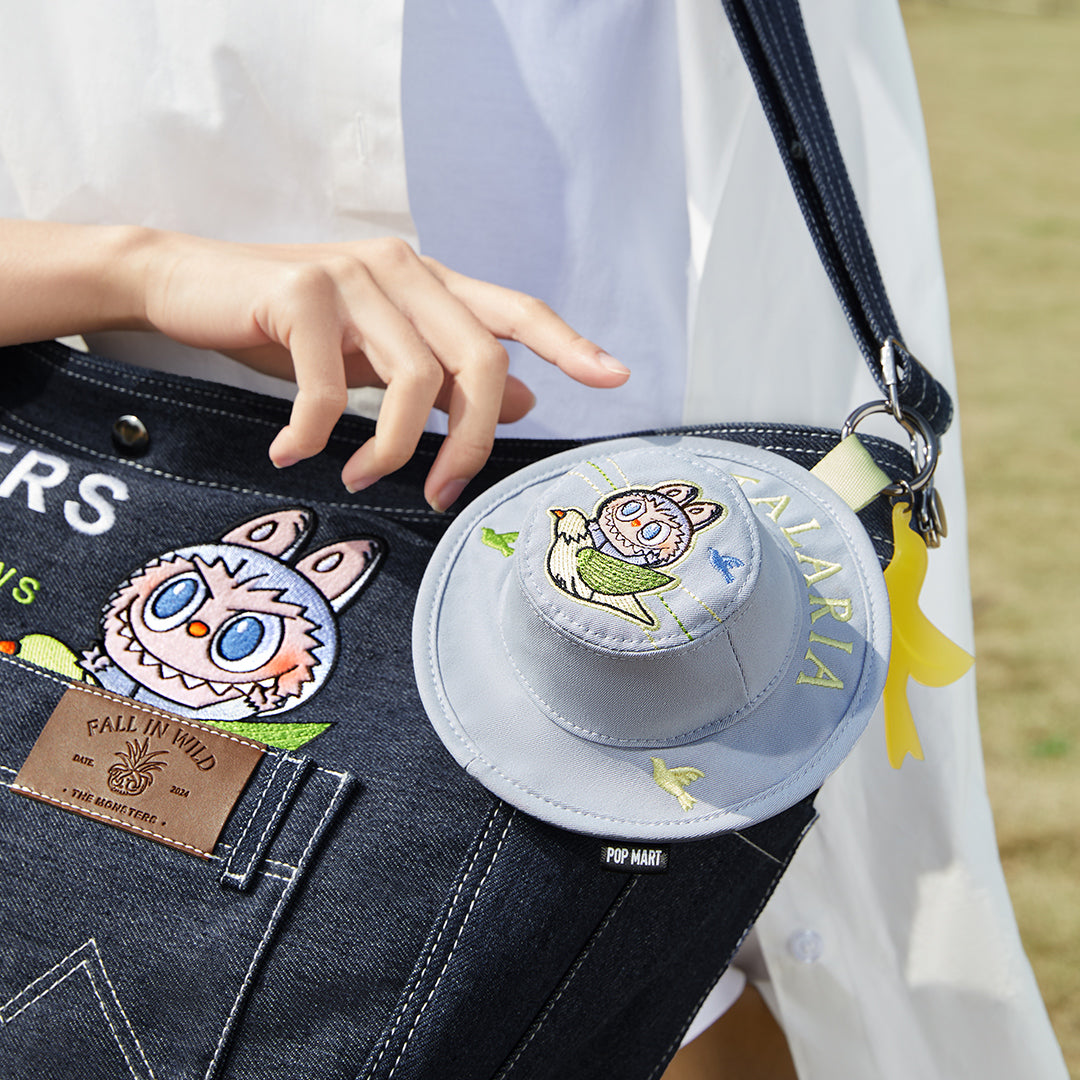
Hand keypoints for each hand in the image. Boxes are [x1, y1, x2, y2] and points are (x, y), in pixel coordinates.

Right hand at [139, 233, 629, 509]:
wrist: (190, 285)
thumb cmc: (290, 328)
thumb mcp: (377, 356)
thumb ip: (446, 375)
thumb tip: (521, 401)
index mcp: (430, 284)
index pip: (514, 312)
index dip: (568, 344)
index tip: (616, 377)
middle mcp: (404, 268)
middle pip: (479, 361)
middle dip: (471, 443)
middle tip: (441, 493)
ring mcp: (354, 274)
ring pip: (414, 380)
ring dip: (393, 450)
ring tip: (358, 477)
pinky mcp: (300, 288)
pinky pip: (328, 387)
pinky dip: (316, 434)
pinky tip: (293, 452)